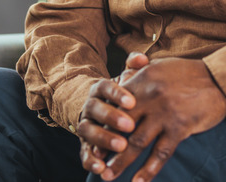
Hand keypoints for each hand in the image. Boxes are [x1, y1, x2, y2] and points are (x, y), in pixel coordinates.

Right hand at [78, 52, 149, 175]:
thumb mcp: (127, 80)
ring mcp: (85, 125)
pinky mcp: (84, 144)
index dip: (116, 94)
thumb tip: (142, 58)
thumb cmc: (121, 95)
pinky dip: (90, 161)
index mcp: (99, 89)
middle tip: (130, 126)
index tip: (132, 101)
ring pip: (88, 131)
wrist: (98, 107)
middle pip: (95, 109)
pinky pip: (84, 153)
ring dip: (103, 139)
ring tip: (121, 146)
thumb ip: (134, 68)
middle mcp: (89, 106)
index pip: (105, 87)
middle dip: (111, 117)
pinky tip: (102, 168)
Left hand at [104, 58, 225, 181]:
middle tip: (95, 162)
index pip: (115, 105)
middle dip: (104, 147)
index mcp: (142, 80)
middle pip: (120, 126)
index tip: (93, 138)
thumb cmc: (188, 72)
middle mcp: (149, 97)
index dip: (102, 123)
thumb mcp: (159, 65)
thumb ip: (138, 72)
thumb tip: (121, 79)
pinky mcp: (180, 128)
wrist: (219, 79)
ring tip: (109, 176)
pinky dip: (149, 170)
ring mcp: (164, 114)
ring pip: (136, 143)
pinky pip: (161, 153)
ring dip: (121, 162)